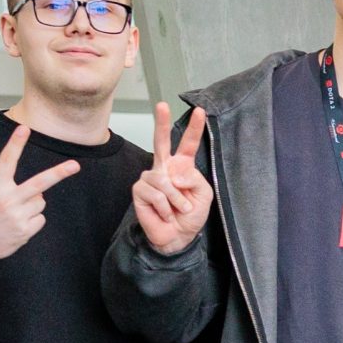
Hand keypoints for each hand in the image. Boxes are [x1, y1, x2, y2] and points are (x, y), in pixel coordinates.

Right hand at [0, 124, 81, 262]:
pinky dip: (33, 220)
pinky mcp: (25, 230)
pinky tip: (18, 224)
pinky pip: (40, 218)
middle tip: (75, 166)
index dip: (16, 144)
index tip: (23, 128)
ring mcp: (18, 216)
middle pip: (39, 183)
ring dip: (33, 205)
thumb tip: (37, 190)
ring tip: (15, 213)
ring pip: (41, 201)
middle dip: (59, 173)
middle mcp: (8, 200)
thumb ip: (7, 187)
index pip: (7, 161)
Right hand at [132, 100, 212, 255]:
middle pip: (161, 141)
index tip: (201, 111)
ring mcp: (150, 178)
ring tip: (178, 210)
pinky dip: (165, 207)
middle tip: (161, 105)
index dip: (194, 128)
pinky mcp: (139, 191)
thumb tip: (176, 172)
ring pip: (165, 181)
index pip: (188, 144)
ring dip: (176, 200)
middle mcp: (164, 168)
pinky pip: (156, 194)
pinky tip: (164, 213)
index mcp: (182, 167)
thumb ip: (195, 179)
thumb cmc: (190, 216)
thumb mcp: (203, 196)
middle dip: (161, 123)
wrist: (177, 237)